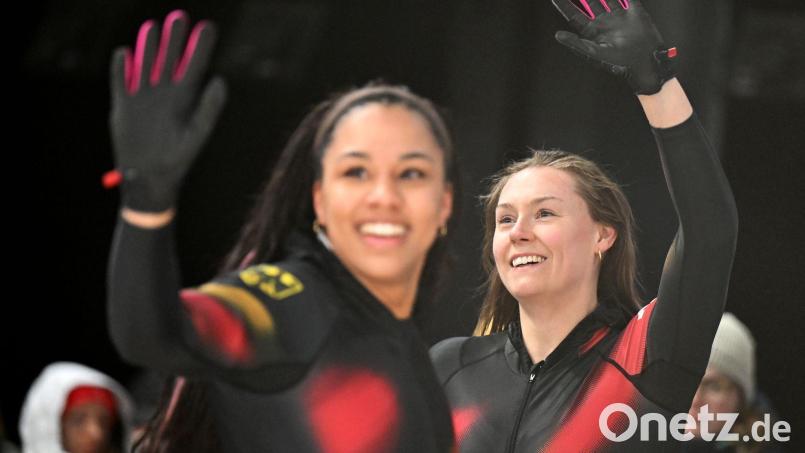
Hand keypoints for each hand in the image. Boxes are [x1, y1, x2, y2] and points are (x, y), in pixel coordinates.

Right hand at [109, 10, 226, 211]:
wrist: (149, 178)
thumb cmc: (178, 159)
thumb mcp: (196, 133)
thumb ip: (209, 107)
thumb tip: (221, 80)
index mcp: (186, 98)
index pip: (194, 65)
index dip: (200, 46)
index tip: (207, 27)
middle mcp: (165, 92)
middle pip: (169, 58)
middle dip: (174, 38)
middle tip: (178, 17)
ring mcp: (143, 96)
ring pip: (145, 63)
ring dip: (148, 46)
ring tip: (152, 27)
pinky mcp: (123, 104)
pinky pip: (121, 80)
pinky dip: (121, 68)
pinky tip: (124, 53)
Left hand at [550, 0, 676, 94]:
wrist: (645, 61)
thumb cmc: (619, 61)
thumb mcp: (594, 52)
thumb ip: (576, 43)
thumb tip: (557, 35)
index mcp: (593, 31)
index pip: (574, 15)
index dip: (565, 5)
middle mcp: (604, 22)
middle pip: (590, 2)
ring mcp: (619, 16)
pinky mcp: (634, 12)